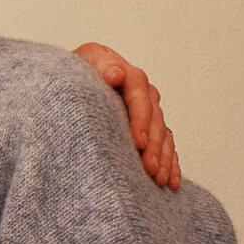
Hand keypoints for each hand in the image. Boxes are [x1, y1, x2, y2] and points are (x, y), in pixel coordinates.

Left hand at [74, 42, 180, 188]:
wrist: (71, 78)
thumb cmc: (75, 70)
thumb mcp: (83, 61)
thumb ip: (98, 64)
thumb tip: (117, 73)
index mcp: (129, 75)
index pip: (139, 98)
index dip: (141, 121)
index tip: (138, 143)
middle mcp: (143, 92)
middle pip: (155, 120)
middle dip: (154, 147)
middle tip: (149, 169)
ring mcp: (149, 109)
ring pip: (163, 136)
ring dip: (163, 159)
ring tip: (159, 180)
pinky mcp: (149, 126)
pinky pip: (166, 146)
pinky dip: (170, 164)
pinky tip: (171, 183)